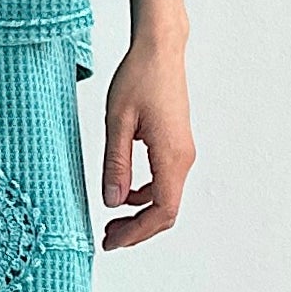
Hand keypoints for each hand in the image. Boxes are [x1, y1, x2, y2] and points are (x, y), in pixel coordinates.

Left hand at [98, 35, 194, 250]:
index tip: (110, 241)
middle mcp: (183, 158)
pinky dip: (145, 196)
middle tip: (107, 238)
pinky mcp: (176, 145)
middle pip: (167, 211)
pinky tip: (123, 191)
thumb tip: (112, 202)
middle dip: (138, 230)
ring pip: (166, 198)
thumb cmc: (139, 78)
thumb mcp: (117, 121)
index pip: (161, 211)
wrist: (160, 49)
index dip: (136, 233)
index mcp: (171, 156)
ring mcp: (182, 152)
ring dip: (141, 215)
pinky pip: (165, 181)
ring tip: (111, 220)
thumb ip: (115, 164)